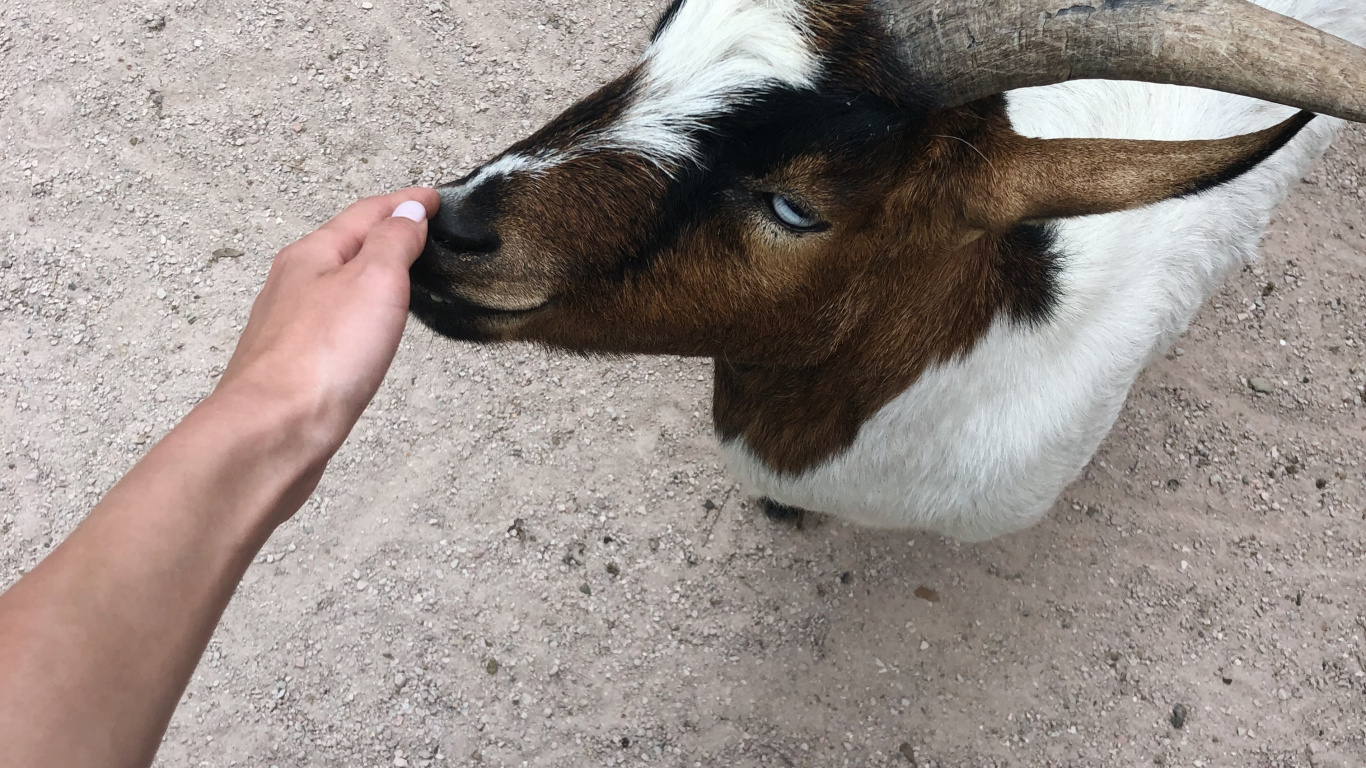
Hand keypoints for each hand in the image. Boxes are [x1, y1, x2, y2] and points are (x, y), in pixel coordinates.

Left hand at [216, 188, 440, 453]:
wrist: (274, 432)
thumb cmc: (323, 356)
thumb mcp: (374, 281)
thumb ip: (394, 242)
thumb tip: (407, 211)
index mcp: (311, 255)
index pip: (365, 213)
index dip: (403, 202)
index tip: (432, 198)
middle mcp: (293, 284)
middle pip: (343, 245)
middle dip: (382, 233)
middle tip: (418, 229)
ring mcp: (289, 327)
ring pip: (334, 285)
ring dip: (367, 272)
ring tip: (398, 274)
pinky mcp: (294, 366)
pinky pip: (331, 322)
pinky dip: (357, 311)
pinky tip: (366, 329)